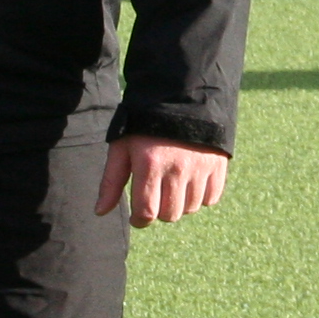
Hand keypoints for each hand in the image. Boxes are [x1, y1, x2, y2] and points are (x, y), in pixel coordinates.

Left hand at [97, 135, 227, 227]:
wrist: (182, 96)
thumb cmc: (145, 125)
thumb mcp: (122, 147)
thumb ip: (111, 181)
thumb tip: (100, 212)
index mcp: (150, 165)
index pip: (146, 212)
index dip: (139, 221)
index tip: (137, 217)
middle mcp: (177, 168)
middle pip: (169, 215)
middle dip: (159, 212)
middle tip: (155, 197)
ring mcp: (200, 167)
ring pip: (190, 208)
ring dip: (179, 204)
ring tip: (172, 188)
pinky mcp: (218, 164)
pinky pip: (211, 198)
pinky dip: (200, 197)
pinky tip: (190, 184)